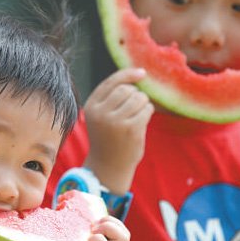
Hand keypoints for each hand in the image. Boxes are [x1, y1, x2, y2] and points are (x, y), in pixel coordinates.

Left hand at [54, 215, 129, 240]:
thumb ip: (79, 231)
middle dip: (109, 222)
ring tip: (92, 234)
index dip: (109, 219)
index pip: (120, 228)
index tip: (92, 223)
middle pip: (125, 231)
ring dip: (107, 229)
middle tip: (92, 228)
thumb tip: (64, 203)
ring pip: (123, 237)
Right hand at [84, 68, 153, 193]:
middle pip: (126, 89)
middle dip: (136, 94)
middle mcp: (101, 113)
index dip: (128, 74)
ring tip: (138, 114)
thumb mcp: (101, 116)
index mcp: (91, 107)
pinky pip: (146, 109)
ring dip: (143, 103)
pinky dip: (148, 112)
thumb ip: (112, 98)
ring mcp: (115, 121)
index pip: (111, 82)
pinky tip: (142, 121)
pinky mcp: (131, 129)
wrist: (108, 167)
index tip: (142, 73)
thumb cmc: (108, 138)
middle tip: (135, 107)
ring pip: (138, 97)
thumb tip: (138, 74)